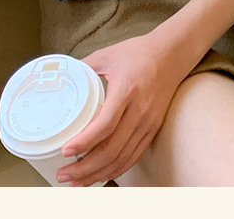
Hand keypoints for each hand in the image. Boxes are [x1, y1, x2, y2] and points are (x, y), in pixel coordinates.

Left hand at [55, 33, 187, 185]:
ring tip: (76, 182)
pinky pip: (133, 156)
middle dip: (85, 168)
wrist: (172, 54)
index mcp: (126, 90)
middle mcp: (139, 110)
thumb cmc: (139, 52)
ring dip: (97, 175)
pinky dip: (115, 170)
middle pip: (112, 149)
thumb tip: (61, 78)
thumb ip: (84, 66)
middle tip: (63, 174)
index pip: (106, 125)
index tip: (65, 150)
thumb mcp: (108, 54)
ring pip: (122, 158)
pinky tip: (100, 175)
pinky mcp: (153, 129)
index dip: (84, 142)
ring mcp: (148, 122)